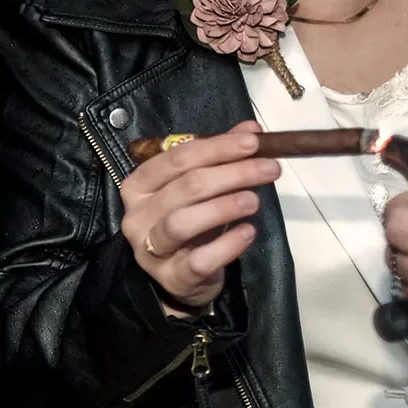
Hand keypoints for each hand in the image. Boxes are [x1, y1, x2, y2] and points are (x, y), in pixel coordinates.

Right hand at [119, 120, 277, 311]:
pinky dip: (227, 245)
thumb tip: (251, 130)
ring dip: (224, 207)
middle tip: (270, 169)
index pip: (176, 159)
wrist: (180, 276)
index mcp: (139, 185)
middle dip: (232, 173)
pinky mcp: (171, 277)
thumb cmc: (188, 222)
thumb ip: (220, 157)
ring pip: (183, 222)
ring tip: (255, 201)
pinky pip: (199, 260)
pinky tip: (248, 232)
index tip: (254, 143)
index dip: (216, 148)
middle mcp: (137, 215)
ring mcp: (150, 249)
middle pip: (186, 187)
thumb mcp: (198, 186)